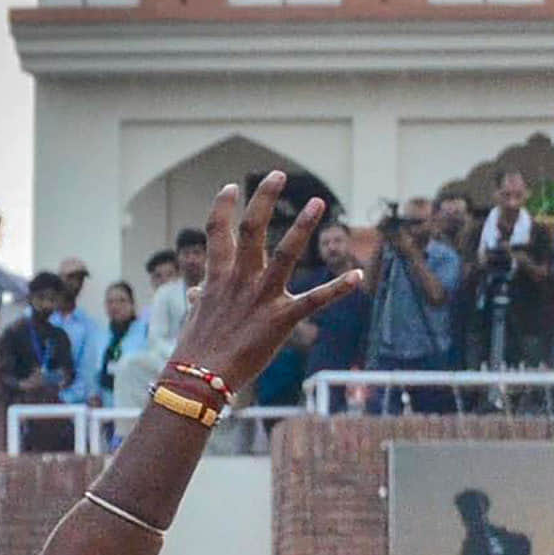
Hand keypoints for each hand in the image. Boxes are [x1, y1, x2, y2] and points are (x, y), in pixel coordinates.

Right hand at [159, 174, 365, 394]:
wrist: (198, 379)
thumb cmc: (194, 351)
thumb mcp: (195, 317)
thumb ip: (200, 298)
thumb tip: (195, 292)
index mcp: (217, 277)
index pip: (217, 232)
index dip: (224, 206)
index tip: (232, 186)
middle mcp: (240, 280)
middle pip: (251, 229)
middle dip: (264, 199)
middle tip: (278, 175)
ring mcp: (262, 297)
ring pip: (285, 253)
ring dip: (302, 226)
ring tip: (318, 203)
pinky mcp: (281, 319)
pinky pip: (314, 300)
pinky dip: (338, 288)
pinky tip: (358, 276)